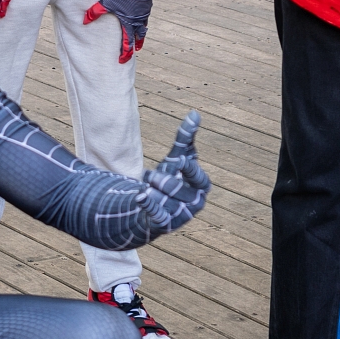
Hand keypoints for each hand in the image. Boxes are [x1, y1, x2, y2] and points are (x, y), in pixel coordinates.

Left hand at [82, 0, 152, 60]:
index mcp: (128, 23)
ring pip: (143, 27)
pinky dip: (143, 21)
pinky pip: (145, 17)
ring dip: (141, 34)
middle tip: (134, 52)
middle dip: (136, 45)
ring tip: (140, 38)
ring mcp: (143, 13)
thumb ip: (94, 13)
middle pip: (138, 37)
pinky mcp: (146, 5)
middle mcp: (137, 21)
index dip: (125, 53)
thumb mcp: (105, 3)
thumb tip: (84, 21)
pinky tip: (141, 19)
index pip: (127, 42)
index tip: (123, 60)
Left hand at [139, 112, 209, 231]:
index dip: (191, 171)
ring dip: (156, 193)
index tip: (179, 161)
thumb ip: (185, 139)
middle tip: (150, 174)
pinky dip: (149, 206)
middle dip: (167, 182)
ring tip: (144, 184)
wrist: (151, 204)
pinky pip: (158, 217)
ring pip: (170, 205)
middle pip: (183, 193)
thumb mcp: (176, 158)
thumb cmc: (170, 178)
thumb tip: (195, 113)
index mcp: (200, 187)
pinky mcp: (164, 225)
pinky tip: (139, 196)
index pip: (201, 180)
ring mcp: (180, 216)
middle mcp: (193, 203)